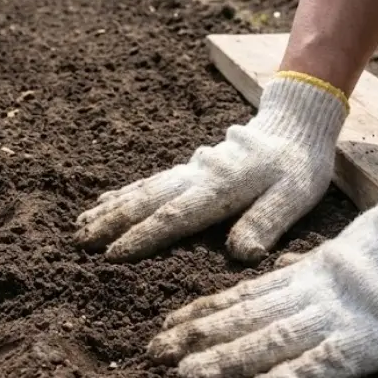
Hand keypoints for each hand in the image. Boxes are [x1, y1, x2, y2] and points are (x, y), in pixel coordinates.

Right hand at [74, 73, 348, 262]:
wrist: (296, 123)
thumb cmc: (298, 166)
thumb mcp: (293, 197)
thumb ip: (266, 223)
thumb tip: (241, 254)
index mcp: (220, 187)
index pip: (174, 217)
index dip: (142, 237)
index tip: (111, 254)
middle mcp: (197, 176)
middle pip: (147, 201)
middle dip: (111, 222)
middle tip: (79, 241)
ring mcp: (190, 169)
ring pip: (143, 190)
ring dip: (111, 208)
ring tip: (80, 224)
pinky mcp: (190, 168)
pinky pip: (150, 181)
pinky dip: (124, 193)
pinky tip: (105, 201)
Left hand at [146, 121, 377, 377]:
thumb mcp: (355, 250)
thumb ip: (317, 266)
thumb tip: (281, 273)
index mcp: (316, 272)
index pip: (249, 294)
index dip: (206, 310)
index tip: (168, 324)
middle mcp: (319, 294)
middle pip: (248, 317)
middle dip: (198, 335)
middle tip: (153, 353)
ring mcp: (344, 316)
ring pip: (273, 339)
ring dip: (227, 359)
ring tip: (184, 373)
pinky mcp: (376, 339)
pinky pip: (327, 364)